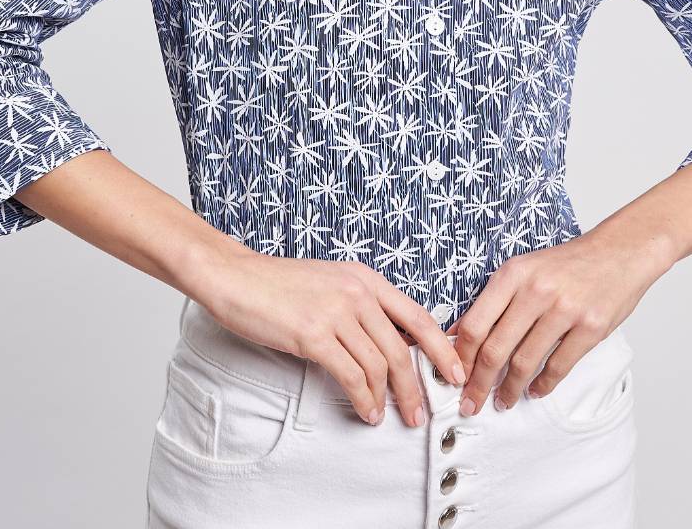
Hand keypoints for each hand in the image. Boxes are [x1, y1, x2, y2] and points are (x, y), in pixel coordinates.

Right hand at [201, 249, 467, 427]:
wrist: (237, 276)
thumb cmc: (279, 283)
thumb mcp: (331, 282)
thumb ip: (360, 304)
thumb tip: (388, 342)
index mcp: (365, 278)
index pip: (416, 316)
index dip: (441, 348)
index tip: (454, 372)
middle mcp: (356, 292)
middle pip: (401, 348)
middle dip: (416, 386)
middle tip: (421, 412)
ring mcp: (335, 312)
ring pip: (379, 365)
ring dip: (389, 398)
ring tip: (388, 416)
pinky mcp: (313, 334)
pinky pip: (352, 376)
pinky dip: (364, 400)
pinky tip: (366, 411)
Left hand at [446, 227, 669, 415]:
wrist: (618, 252)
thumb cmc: (566, 264)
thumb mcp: (524, 269)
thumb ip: (493, 300)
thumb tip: (457, 334)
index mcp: (513, 273)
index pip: (475, 324)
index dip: (461, 357)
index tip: (455, 377)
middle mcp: (535, 290)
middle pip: (495, 349)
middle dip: (479, 384)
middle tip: (470, 403)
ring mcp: (564, 309)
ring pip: (525, 363)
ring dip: (510, 390)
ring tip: (502, 402)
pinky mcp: (590, 327)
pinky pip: (558, 366)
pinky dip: (543, 385)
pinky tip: (535, 391)